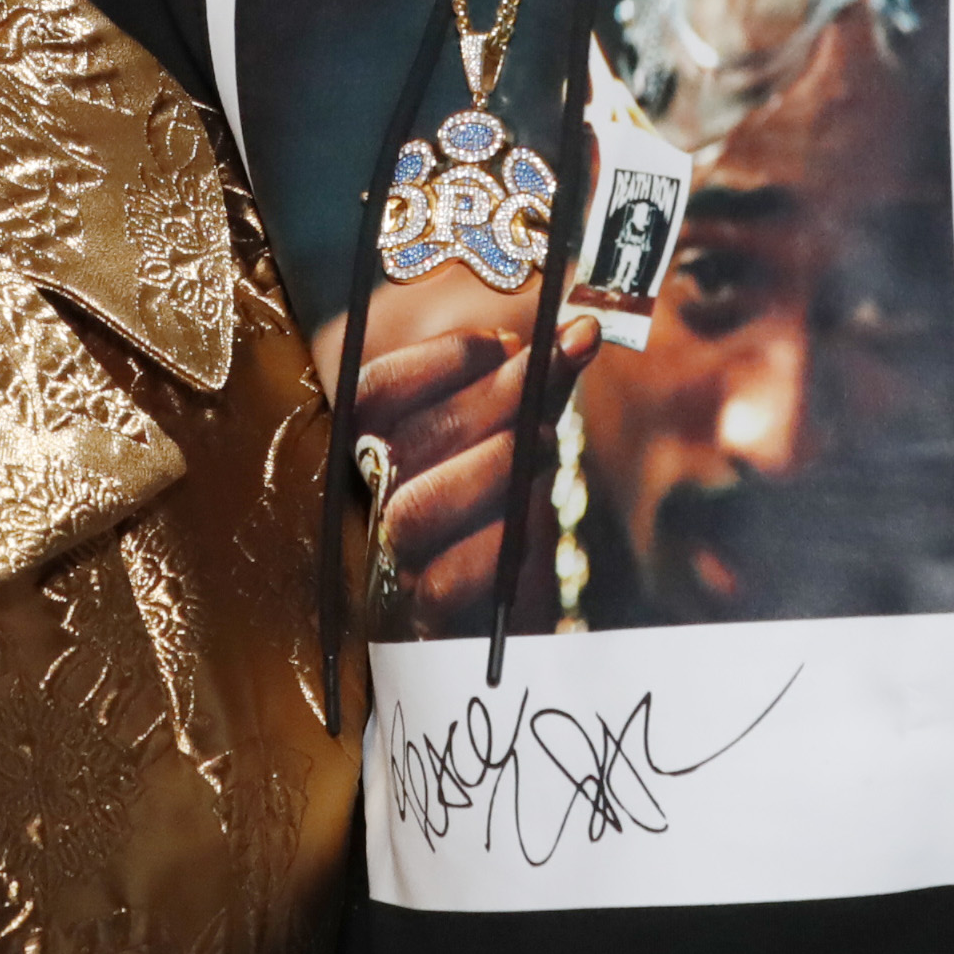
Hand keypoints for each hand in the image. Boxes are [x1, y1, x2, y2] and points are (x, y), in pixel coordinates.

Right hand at [352, 316, 599, 636]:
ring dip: (490, 465)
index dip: (435, 361)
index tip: (506, 341)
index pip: (372, 394)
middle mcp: (371, 505)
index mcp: (378, 451)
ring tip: (547, 445)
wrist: (516, 624)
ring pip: (416, 509)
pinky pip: (445, 581)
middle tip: (546, 371)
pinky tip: (534, 517)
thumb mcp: (521, 441)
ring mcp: (393, 565)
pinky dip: (496, 542)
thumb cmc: (508, 517)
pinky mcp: (426, 623)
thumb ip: (538, 389)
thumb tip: (581, 330)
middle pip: (404, 442)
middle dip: (487, 397)